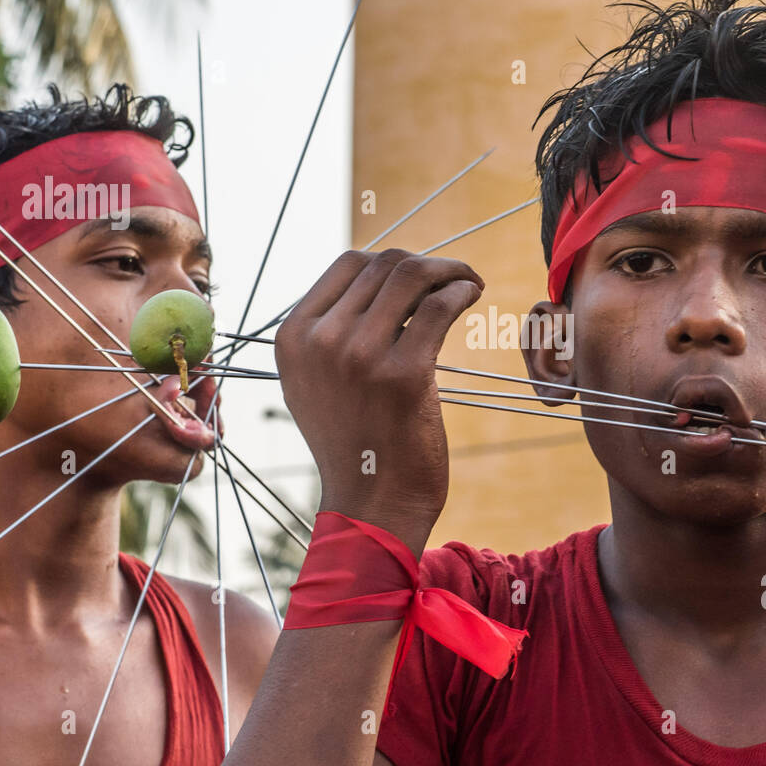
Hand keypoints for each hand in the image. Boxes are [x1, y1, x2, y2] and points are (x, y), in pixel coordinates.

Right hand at [274, 249, 483, 552]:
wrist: (371, 505)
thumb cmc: (355, 445)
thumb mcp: (315, 384)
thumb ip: (331, 334)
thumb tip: (377, 281)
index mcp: (293, 338)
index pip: (347, 264)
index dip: (390, 261)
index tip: (418, 276)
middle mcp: (320, 341)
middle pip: (383, 265)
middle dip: (425, 264)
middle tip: (452, 277)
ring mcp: (359, 356)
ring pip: (412, 276)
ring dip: (448, 270)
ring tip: (468, 281)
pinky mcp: (403, 374)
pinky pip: (439, 307)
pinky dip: (462, 290)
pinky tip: (473, 295)